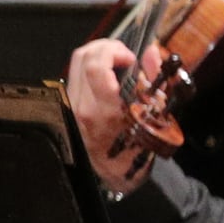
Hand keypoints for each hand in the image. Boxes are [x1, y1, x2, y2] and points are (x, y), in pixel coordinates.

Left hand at [65, 39, 150, 193]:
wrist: (113, 175)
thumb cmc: (137, 150)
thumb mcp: (156, 119)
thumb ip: (154, 83)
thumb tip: (151, 52)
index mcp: (103, 111)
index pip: (95, 67)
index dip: (113, 52)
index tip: (131, 58)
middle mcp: (81, 107)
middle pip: (81, 57)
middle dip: (106, 47)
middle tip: (125, 55)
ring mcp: (71, 106)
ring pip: (76, 64)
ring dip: (98, 55)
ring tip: (118, 63)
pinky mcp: (67, 106)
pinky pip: (75, 76)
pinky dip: (91, 67)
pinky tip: (108, 75)